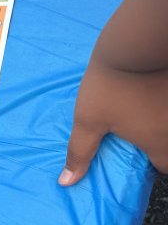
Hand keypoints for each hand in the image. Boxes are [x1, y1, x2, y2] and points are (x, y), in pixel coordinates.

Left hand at [59, 55, 167, 184]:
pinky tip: (155, 97)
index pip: (166, 167)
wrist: (134, 43)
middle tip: (143, 135)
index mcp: (161, 140)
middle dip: (162, 143)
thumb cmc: (110, 86)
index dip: (155, 165)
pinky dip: (165, 104)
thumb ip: (80, 153)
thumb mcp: (88, 121)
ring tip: (148, 114)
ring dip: (163, 121)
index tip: (141, 158)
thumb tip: (66, 182)